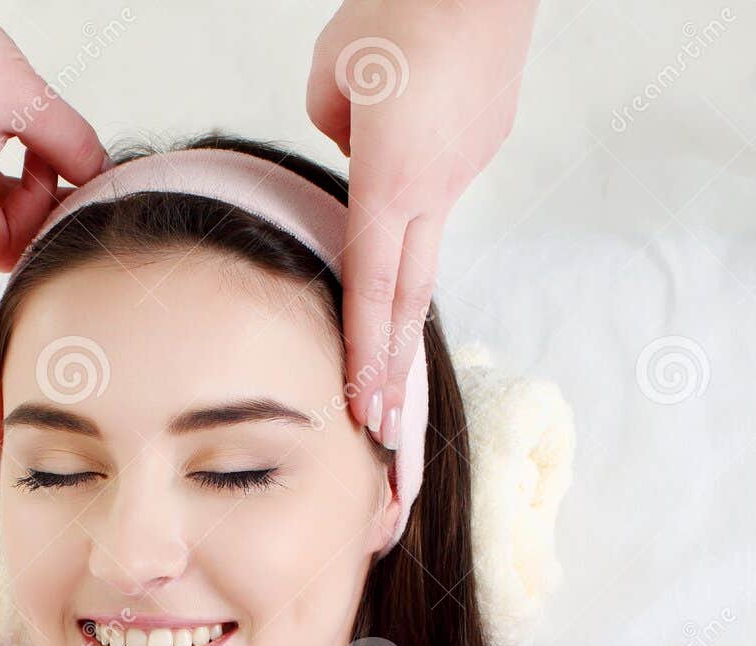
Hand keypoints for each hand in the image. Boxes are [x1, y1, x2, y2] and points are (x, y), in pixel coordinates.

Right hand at [0, 0, 109, 458]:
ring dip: (36, 201)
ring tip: (34, 144)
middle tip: (52, 296)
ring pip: (10, 237)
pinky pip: (2, 202)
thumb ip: (72, 150)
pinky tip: (26, 137)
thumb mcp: (23, 97)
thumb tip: (100, 188)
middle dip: (27, 282)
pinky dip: (26, 176)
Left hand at [307, 0, 537, 440]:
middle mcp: (434, 189)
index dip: (364, 357)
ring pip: (422, 231)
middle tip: (381, 431)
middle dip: (391, 369)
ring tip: (386, 255)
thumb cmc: (401, 9)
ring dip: (398, 265)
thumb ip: (333, 131)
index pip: (370, 290)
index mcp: (391, 182)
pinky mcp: (483, 144)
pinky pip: (438, 178)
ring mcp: (465, 169)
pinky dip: (416, 175)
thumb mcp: (334, 74)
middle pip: (407, 298)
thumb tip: (350, 154)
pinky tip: (414, 123)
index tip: (363, 411)